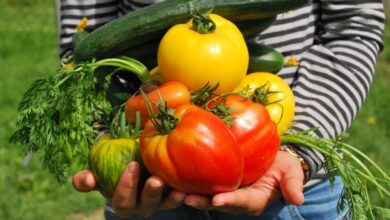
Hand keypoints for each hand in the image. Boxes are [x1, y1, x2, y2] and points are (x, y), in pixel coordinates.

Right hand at [72, 162, 185, 217]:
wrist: (136, 164)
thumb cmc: (114, 168)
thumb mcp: (99, 173)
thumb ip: (87, 179)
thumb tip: (86, 179)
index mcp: (123, 201)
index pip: (122, 201)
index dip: (126, 187)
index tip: (132, 165)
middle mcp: (142, 206)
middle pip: (146, 206)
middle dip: (150, 194)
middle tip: (155, 180)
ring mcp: (160, 202)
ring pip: (166, 204)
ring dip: (171, 198)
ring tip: (178, 190)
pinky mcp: (174, 195)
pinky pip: (181, 197)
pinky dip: (187, 194)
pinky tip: (192, 186)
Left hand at [183, 151, 304, 215]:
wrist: (272, 158)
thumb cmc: (282, 165)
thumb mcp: (291, 172)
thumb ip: (293, 184)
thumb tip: (298, 199)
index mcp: (255, 199)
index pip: (242, 202)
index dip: (231, 201)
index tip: (218, 201)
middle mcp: (237, 199)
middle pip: (219, 203)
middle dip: (203, 202)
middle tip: (187, 199)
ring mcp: (226, 190)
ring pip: (207, 195)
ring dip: (192, 194)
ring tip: (176, 191)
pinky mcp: (218, 181)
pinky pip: (204, 182)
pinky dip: (191, 181)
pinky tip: (176, 175)